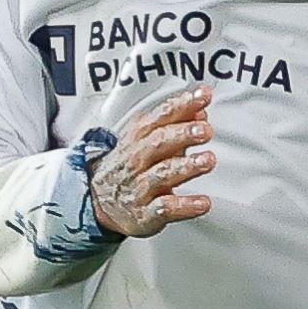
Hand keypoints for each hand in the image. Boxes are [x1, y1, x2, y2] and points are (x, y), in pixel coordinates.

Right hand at [89, 85, 216, 237]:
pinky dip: (184, 206)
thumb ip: (178, 120)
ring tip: (208, 160)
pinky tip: (202, 203)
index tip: (203, 96)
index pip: (162, 115)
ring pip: (163, 174)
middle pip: (159, 142)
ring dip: (187, 167)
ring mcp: (141, 186)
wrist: (99, 198)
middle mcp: (138, 159)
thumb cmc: (134, 162)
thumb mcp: (151, 136)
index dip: (183, 104)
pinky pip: (165, 209)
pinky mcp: (146, 213)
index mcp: (141, 135)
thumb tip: (201, 107)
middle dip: (183, 134)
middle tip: (205, 130)